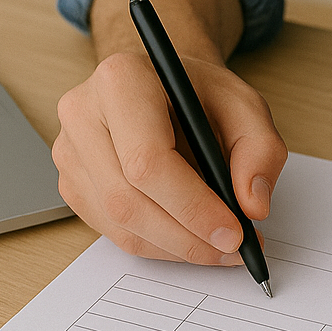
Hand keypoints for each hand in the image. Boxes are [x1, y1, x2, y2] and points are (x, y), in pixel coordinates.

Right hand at [54, 50, 286, 263]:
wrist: (167, 87)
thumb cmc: (203, 94)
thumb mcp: (247, 107)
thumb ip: (261, 152)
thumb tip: (252, 206)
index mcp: (122, 81)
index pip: (147, 161)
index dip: (192, 207)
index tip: (233, 232)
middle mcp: (83, 114)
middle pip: (127, 199)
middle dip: (187, 236)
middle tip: (233, 249)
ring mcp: (71, 152)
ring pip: (119, 222)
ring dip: (175, 247)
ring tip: (219, 247)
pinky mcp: (73, 183)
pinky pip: (113, 230)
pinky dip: (159, 245)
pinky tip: (191, 237)